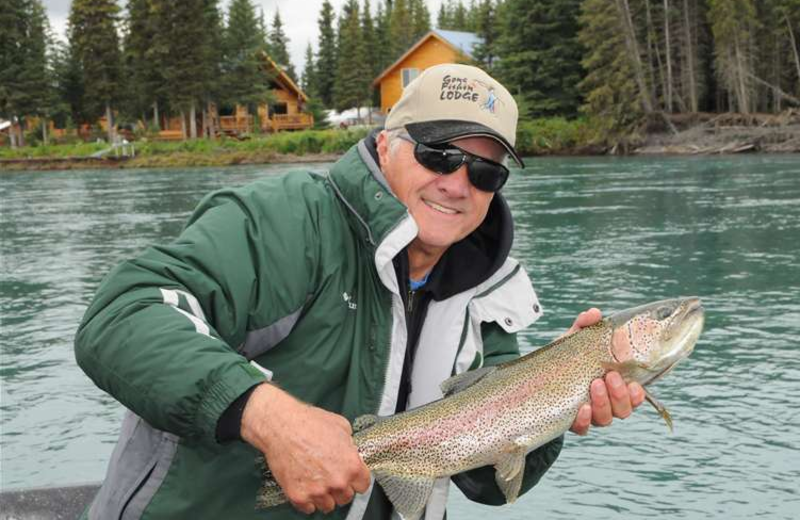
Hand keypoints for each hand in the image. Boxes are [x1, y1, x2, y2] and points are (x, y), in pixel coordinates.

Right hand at [241, 384, 370, 513]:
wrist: (281, 426)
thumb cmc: (309, 423)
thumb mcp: (341, 426)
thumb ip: (350, 445)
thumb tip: (350, 451)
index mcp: (351, 465)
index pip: (363, 486)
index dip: (356, 480)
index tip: (350, 478)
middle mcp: (337, 481)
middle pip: (346, 497)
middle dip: (340, 488)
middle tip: (330, 476)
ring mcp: (317, 491)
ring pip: (328, 506)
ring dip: (324, 496)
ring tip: (316, 481)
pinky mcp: (298, 496)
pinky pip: (308, 508)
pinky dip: (307, 500)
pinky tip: (305, 486)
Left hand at [564, 308, 645, 435]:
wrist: (536, 376)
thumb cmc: (564, 358)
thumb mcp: (573, 340)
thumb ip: (584, 325)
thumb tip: (594, 313)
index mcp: (613, 386)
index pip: (634, 396)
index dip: (637, 394)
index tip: (634, 384)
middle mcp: (605, 404)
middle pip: (623, 410)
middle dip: (619, 395)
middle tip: (609, 377)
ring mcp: (590, 415)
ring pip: (606, 419)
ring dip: (604, 404)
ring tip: (595, 385)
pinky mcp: (572, 422)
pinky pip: (583, 429)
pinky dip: (584, 420)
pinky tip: (582, 408)